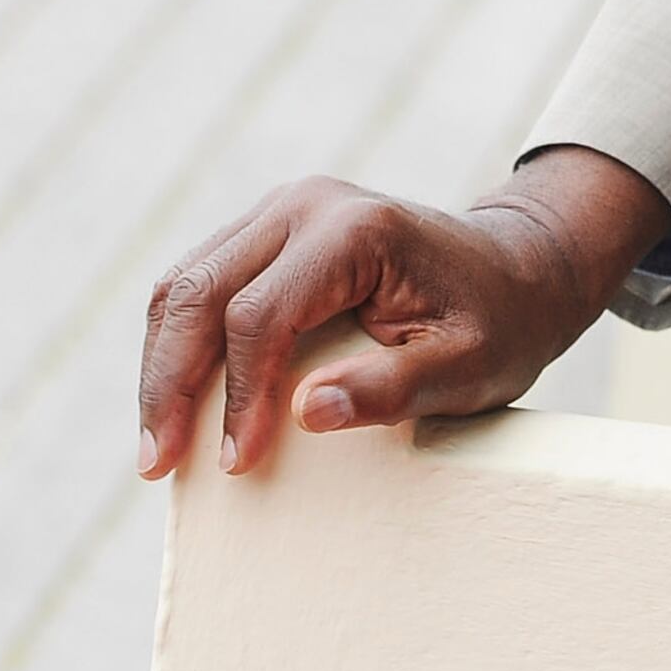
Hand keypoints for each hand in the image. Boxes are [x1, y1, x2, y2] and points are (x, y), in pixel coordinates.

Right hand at [135, 146, 670, 478]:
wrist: (517, 267)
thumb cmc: (499, 324)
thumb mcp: (469, 369)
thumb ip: (394, 389)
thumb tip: (306, 413)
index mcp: (354, 232)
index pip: (260, 316)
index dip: (238, 395)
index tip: (237, 464)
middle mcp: (306, 205)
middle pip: (199, 293)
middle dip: (168, 383)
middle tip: (155, 465)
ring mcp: (281, 210)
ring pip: (183, 283)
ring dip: (159, 364)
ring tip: (154, 444)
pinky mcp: (268, 229)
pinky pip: (199, 281)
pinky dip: (176, 341)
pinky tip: (174, 400)